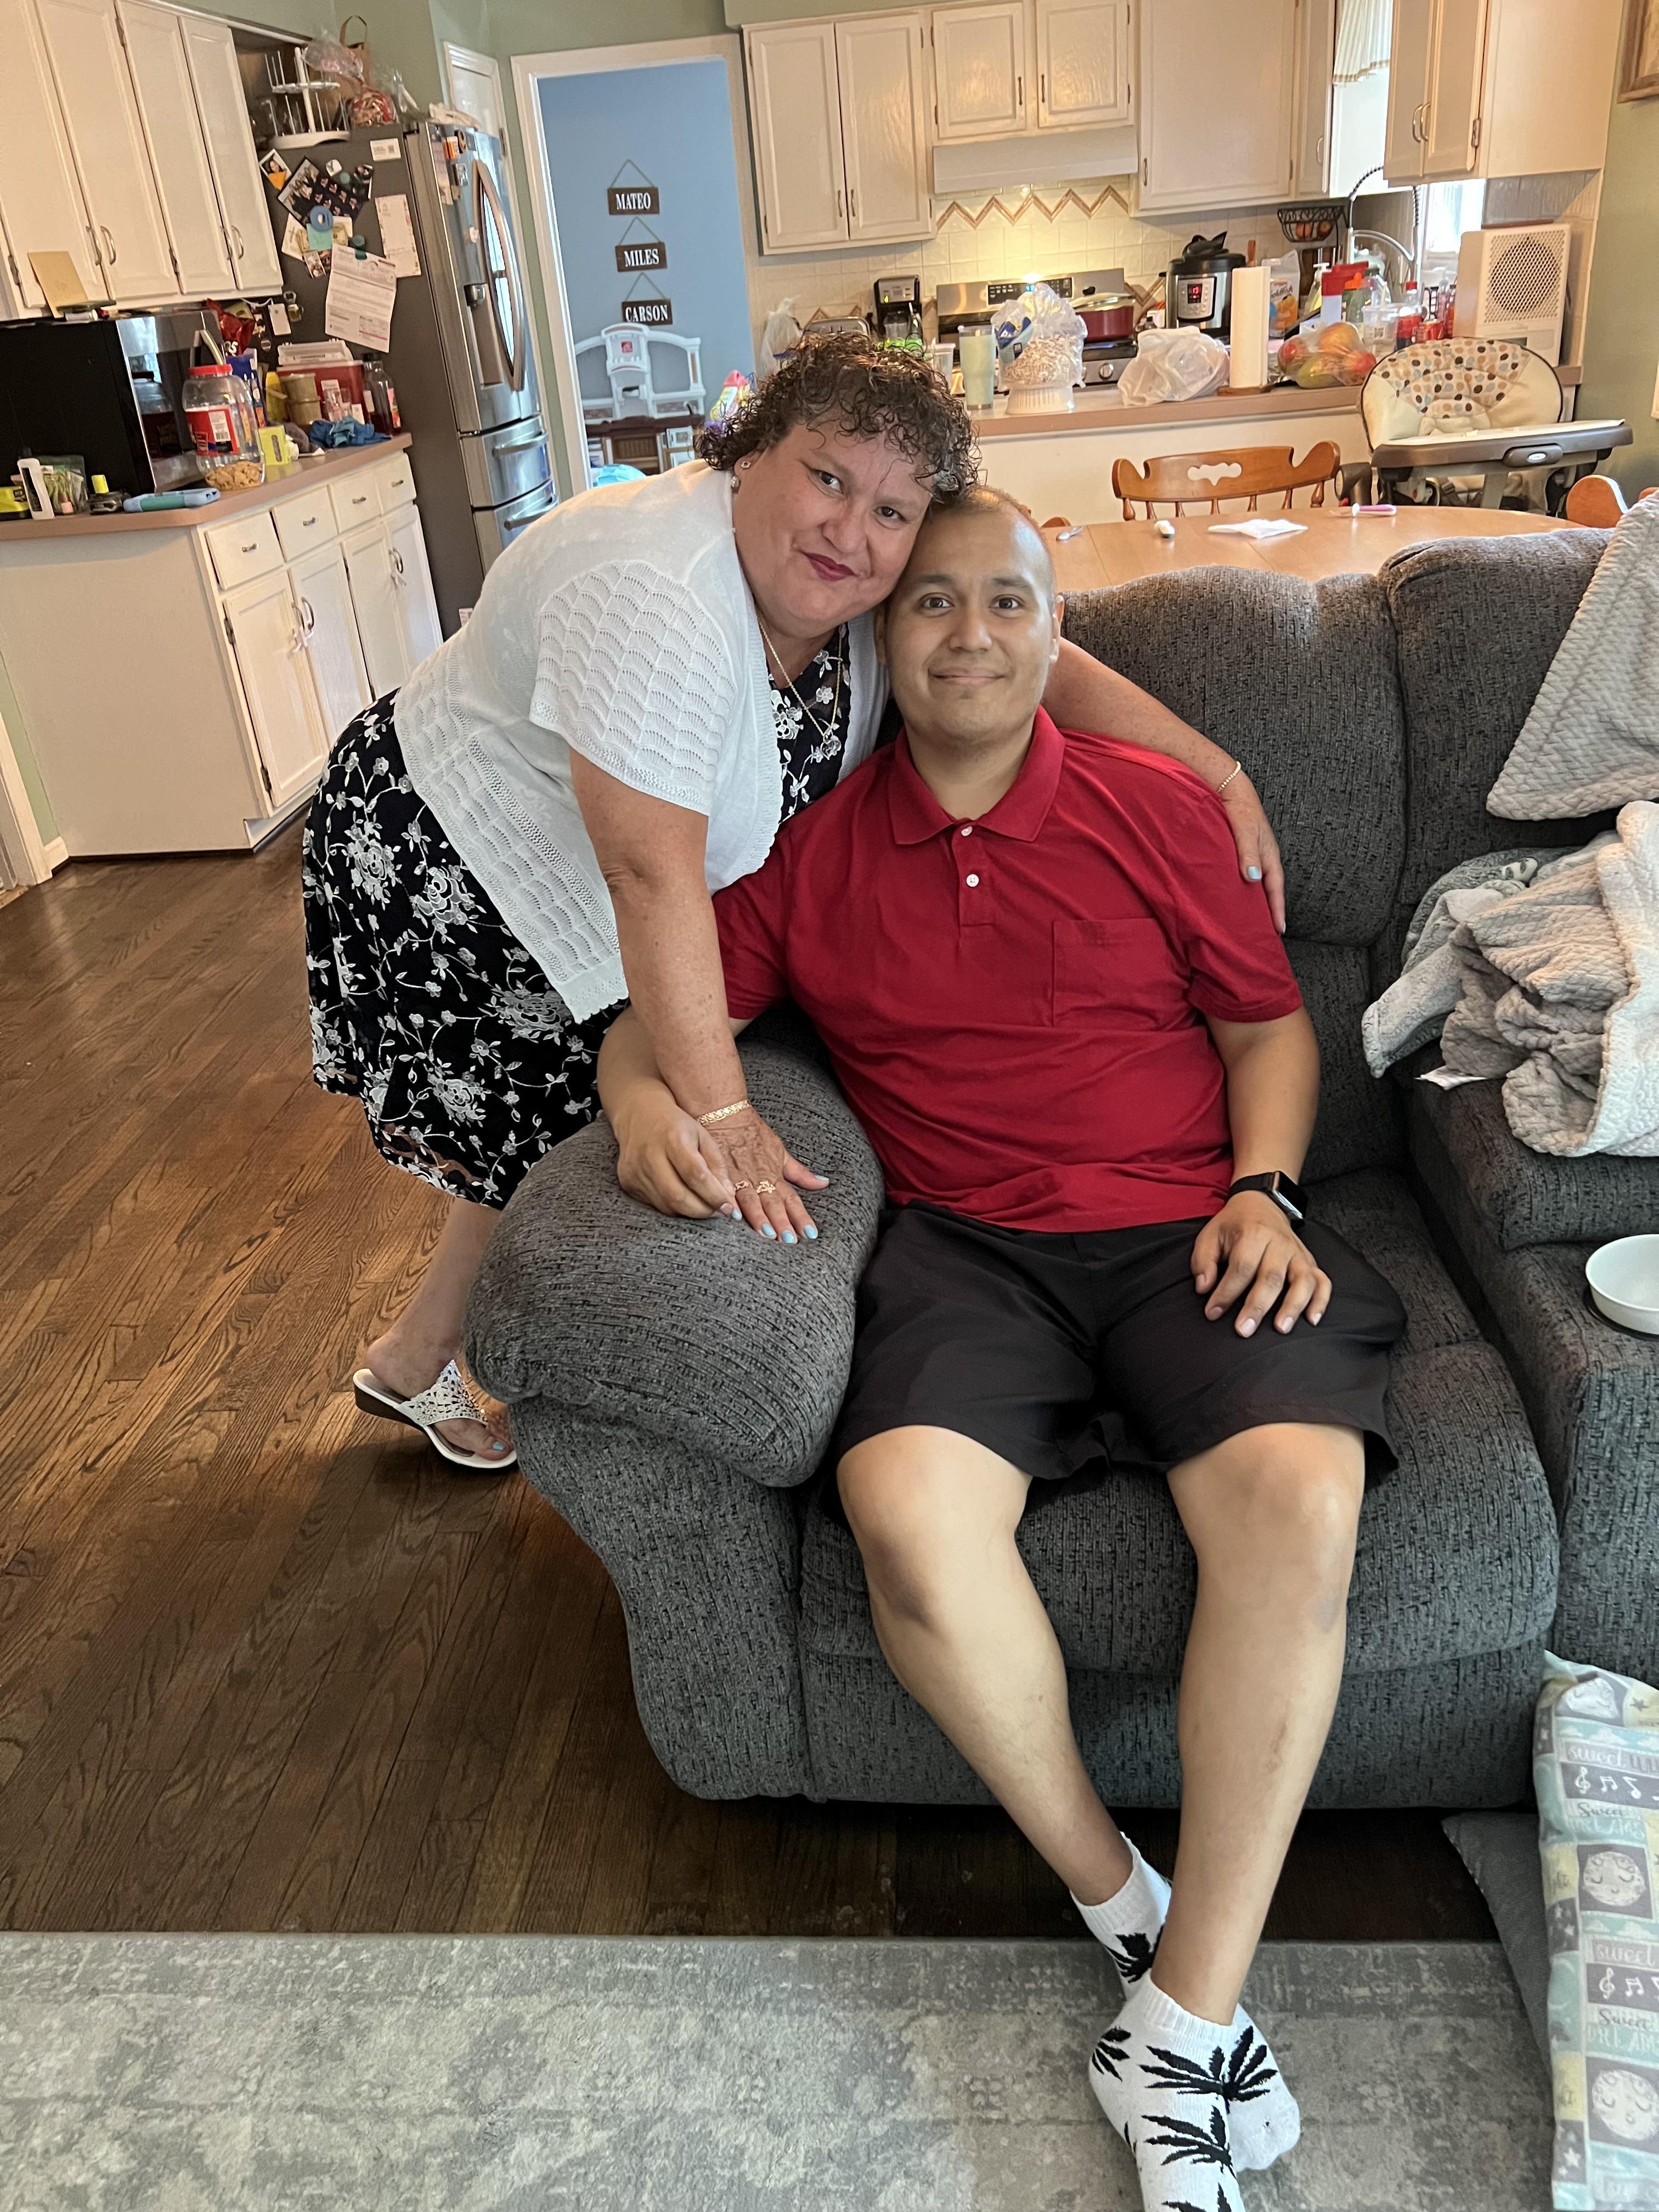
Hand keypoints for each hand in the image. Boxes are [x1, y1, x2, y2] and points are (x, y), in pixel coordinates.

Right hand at [613, 1085, 739, 1220]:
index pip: (696, 1176)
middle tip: (718, 1211)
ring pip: (666, 1206)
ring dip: (689, 1211)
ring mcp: (635, 1170)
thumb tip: (729, 1198)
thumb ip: (717, 1166)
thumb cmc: (676, 1126)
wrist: (638, 1115)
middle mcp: (650, 1155)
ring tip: (703, 1204)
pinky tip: (682, 1196)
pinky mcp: (627, 1182)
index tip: (731, 1209)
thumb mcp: (703, 1136)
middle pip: (678, 1197)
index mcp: (673, 1138)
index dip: (715, 1196)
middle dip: (703, 1210)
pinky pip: (654, 1204)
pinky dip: (673, 1206)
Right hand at [706, 1107, 826, 1243]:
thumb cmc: (752, 1133)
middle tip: (790, 1240)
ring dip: (759, 1218)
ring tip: (767, 1234)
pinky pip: (725, 1192)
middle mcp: (758, 1177)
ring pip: (751, 1200)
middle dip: (782, 1222)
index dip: (800, 1217)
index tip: (810, 1234)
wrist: (725, 1113)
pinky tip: (733, 1219)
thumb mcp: (780, 1151)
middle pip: (773, 1203)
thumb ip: (800, 1173)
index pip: (791, 1199)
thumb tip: (824, 1183)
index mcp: (773, 1174)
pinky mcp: (719, 1175)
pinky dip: (730, 1205)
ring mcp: (738, 1177)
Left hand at [1191, 1193, 1329, 1336]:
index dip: (1226, 1293)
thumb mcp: (1210, 1235)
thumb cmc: (1233, 1225)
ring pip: (1302, 1281)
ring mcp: (1298, 1253)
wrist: (1260, 1204)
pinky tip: (1312, 1319)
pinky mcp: (1309, 1261)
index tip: (1212, 1312)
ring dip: (1293, 1306)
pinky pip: (1322, 1282)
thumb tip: (1204, 1288)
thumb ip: (1203, 1261)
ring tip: (1281, 1328)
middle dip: (1257, 1306)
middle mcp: (1279, 1243)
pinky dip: (1321, 1301)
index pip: (1241, 1268)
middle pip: (1271, 1277)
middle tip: (1244, 1329)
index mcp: (1253, 1233)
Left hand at [1217, 767, 1285, 934]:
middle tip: (1267, 934)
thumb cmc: (1240, 809)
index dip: (1277, 910)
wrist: (1230, 789)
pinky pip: (1248, 877)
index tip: (1279, 930)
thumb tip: (1253, 879)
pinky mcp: (1243, 853)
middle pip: (1269, 890)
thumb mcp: (1245, 832)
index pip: (1275, 889)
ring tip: (1255, 922)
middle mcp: (1264, 858)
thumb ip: (1248, 854)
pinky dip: (1247, 890)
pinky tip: (1240, 898)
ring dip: (1258, 902)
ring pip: (1259, 884)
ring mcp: (1254, 856)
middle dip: (1270, 911)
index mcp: (1269, 856)